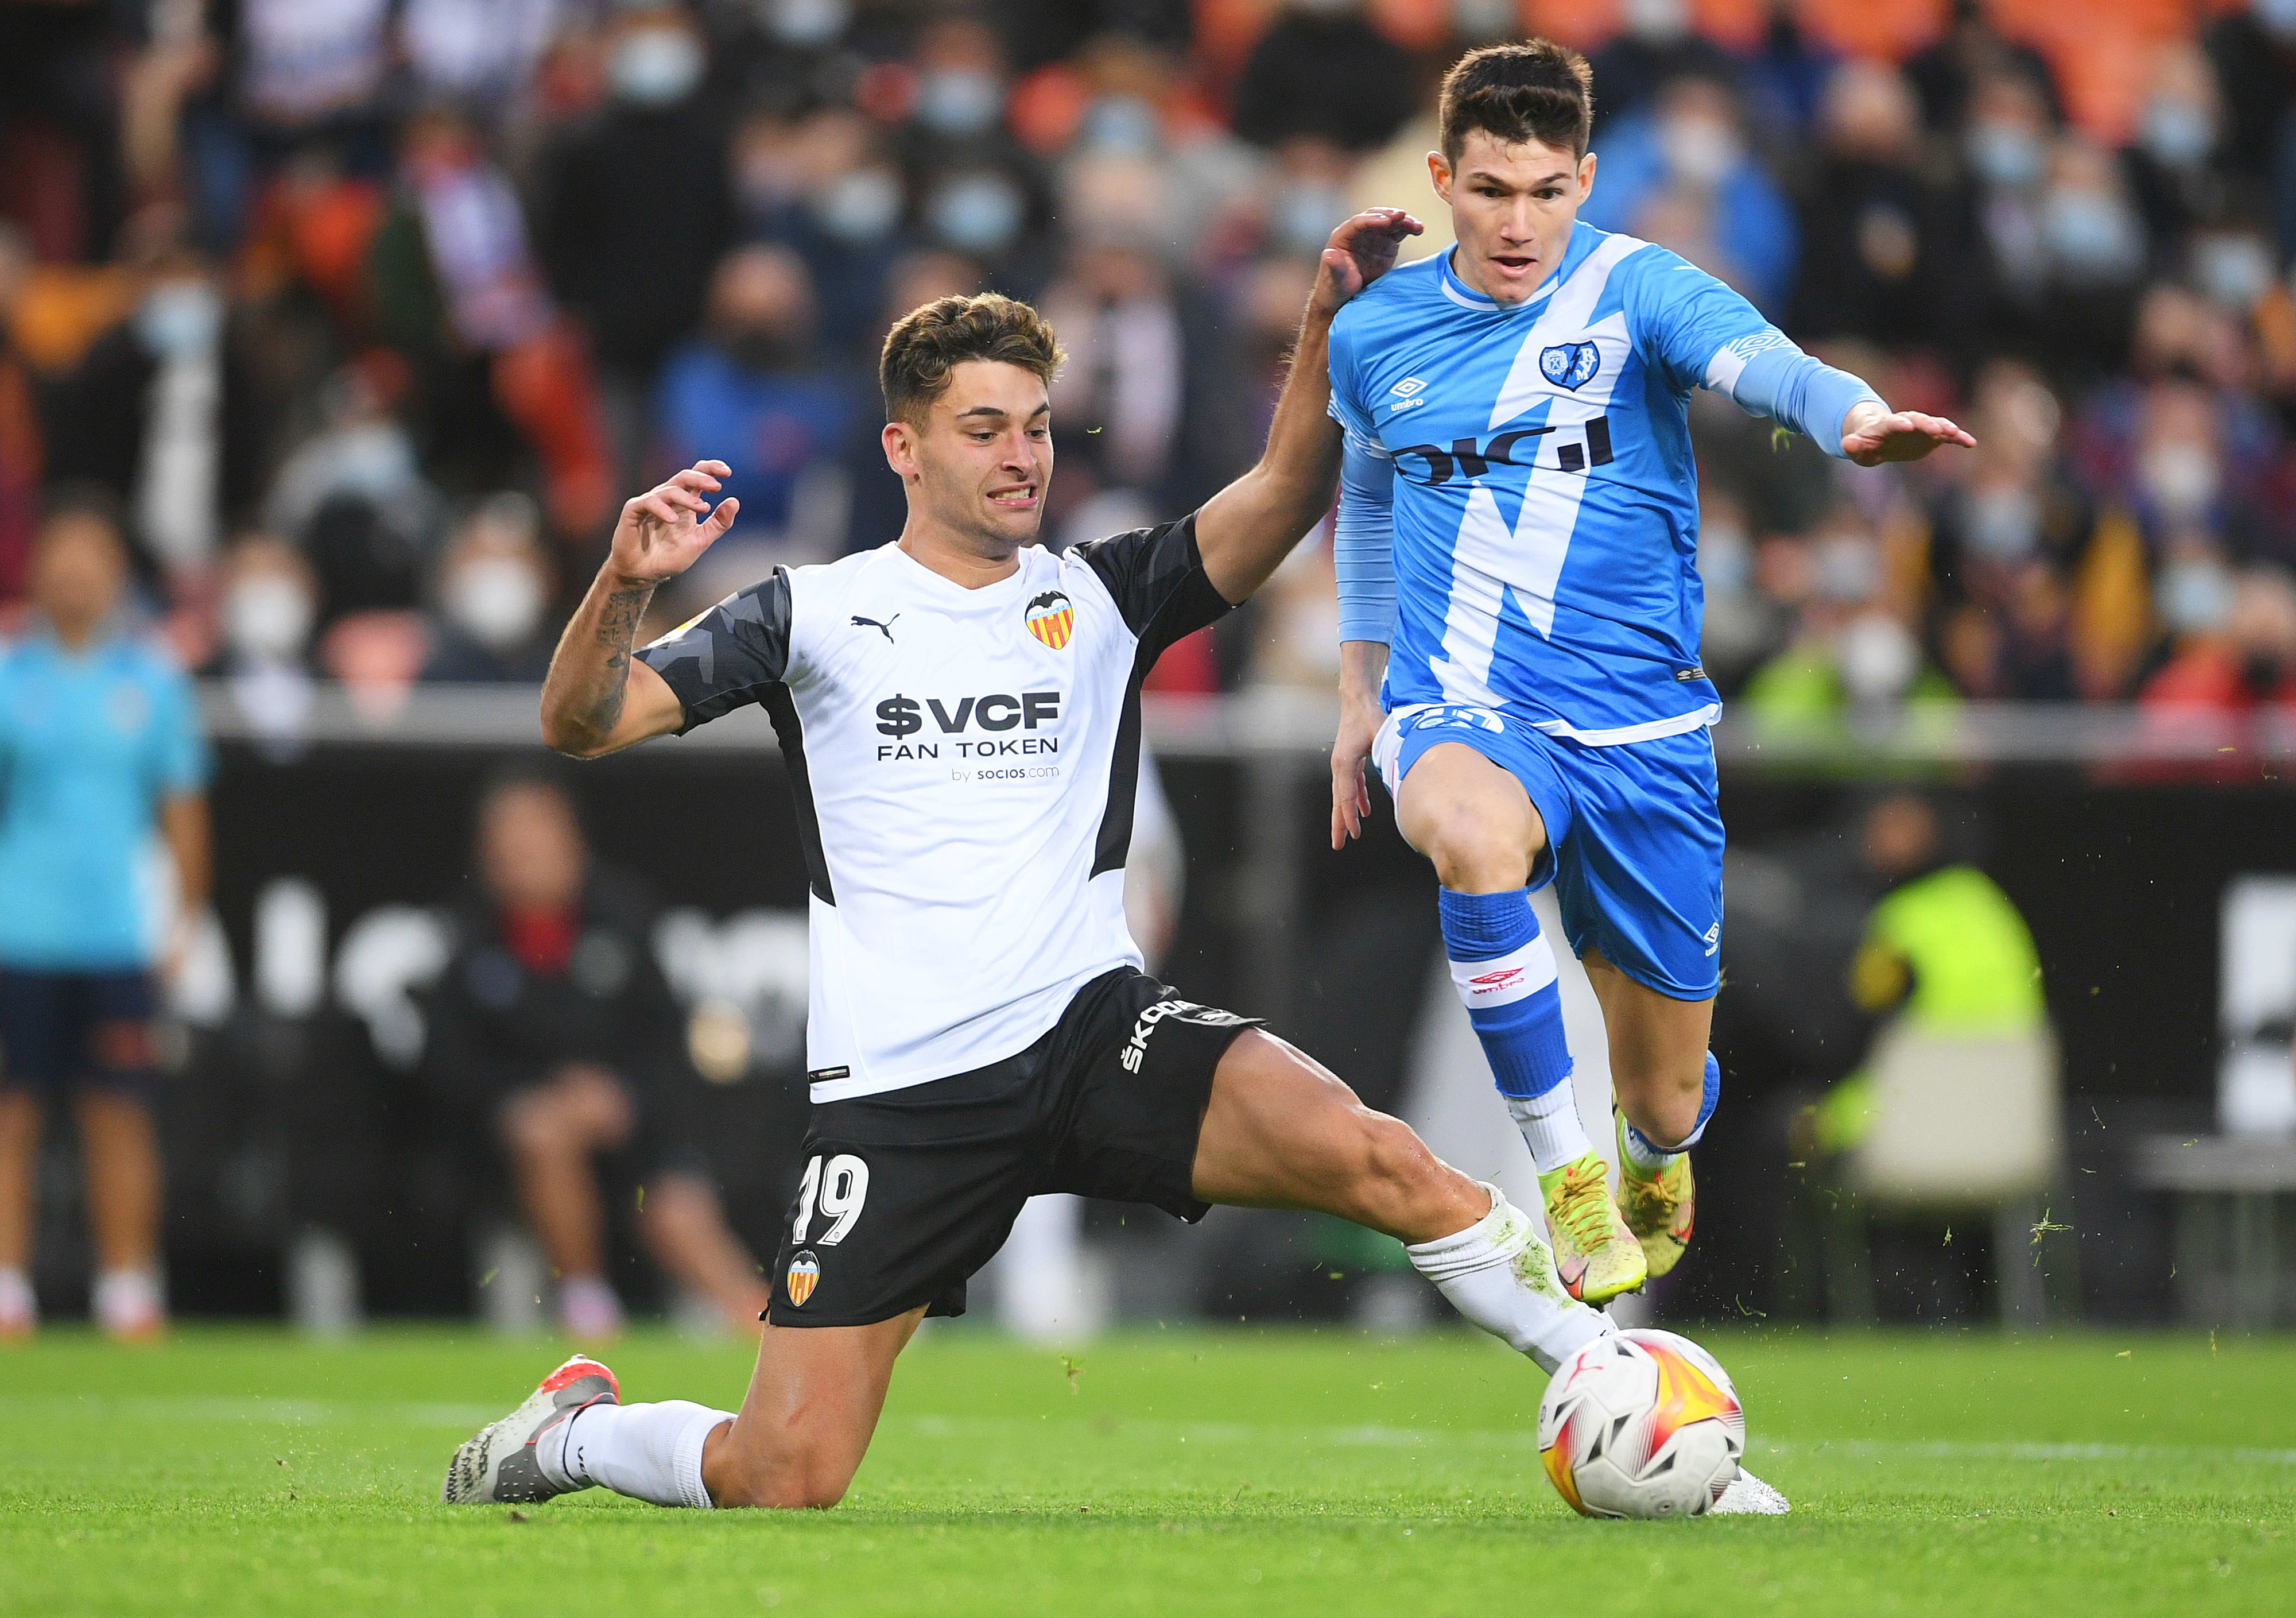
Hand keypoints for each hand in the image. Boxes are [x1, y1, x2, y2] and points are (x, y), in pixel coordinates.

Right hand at [607, 461, 739, 584]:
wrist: (646, 573)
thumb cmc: (670, 555)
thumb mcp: (701, 540)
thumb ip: (719, 523)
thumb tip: (735, 501)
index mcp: (685, 501)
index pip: (697, 476)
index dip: (711, 469)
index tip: (727, 472)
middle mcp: (668, 498)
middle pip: (684, 477)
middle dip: (701, 478)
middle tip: (716, 486)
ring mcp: (650, 502)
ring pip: (669, 489)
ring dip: (687, 498)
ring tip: (702, 509)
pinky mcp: (634, 510)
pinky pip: (648, 502)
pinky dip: (662, 509)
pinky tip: (674, 519)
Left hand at [1312, 208, 1424, 315]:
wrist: (1346, 298)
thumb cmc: (1336, 288)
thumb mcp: (1335, 280)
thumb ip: (1334, 267)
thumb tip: (1328, 254)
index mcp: (1342, 236)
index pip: (1358, 222)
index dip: (1372, 220)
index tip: (1387, 221)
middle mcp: (1358, 232)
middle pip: (1375, 216)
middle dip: (1389, 215)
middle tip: (1402, 216)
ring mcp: (1373, 236)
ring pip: (1389, 222)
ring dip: (1403, 221)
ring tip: (1417, 226)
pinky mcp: (1385, 244)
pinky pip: (1398, 232)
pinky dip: (1408, 229)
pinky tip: (1419, 229)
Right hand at [1330, 691, 1381, 848]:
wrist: (1358, 698)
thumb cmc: (1368, 715)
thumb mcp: (1380, 734)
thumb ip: (1387, 752)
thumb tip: (1399, 770)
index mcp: (1344, 763)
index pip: (1346, 797)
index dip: (1349, 817)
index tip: (1354, 834)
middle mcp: (1339, 766)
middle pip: (1338, 801)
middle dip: (1339, 824)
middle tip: (1338, 845)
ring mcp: (1343, 764)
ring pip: (1343, 796)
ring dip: (1346, 815)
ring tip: (1348, 834)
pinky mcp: (1350, 761)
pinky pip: (1352, 786)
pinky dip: (1357, 799)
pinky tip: (1365, 811)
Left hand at [1840, 404, 1975, 466]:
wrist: (1879, 438)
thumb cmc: (1866, 443)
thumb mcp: (1857, 447)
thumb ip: (1853, 446)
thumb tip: (1846, 444)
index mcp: (1886, 425)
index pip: (1893, 422)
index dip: (1899, 424)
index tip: (1907, 425)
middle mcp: (1907, 423)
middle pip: (1917, 420)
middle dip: (1927, 423)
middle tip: (1939, 428)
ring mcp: (1921, 429)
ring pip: (1935, 425)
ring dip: (1945, 428)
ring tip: (1956, 433)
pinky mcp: (1932, 436)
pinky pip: (1947, 436)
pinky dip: (1958, 438)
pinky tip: (1971, 443)